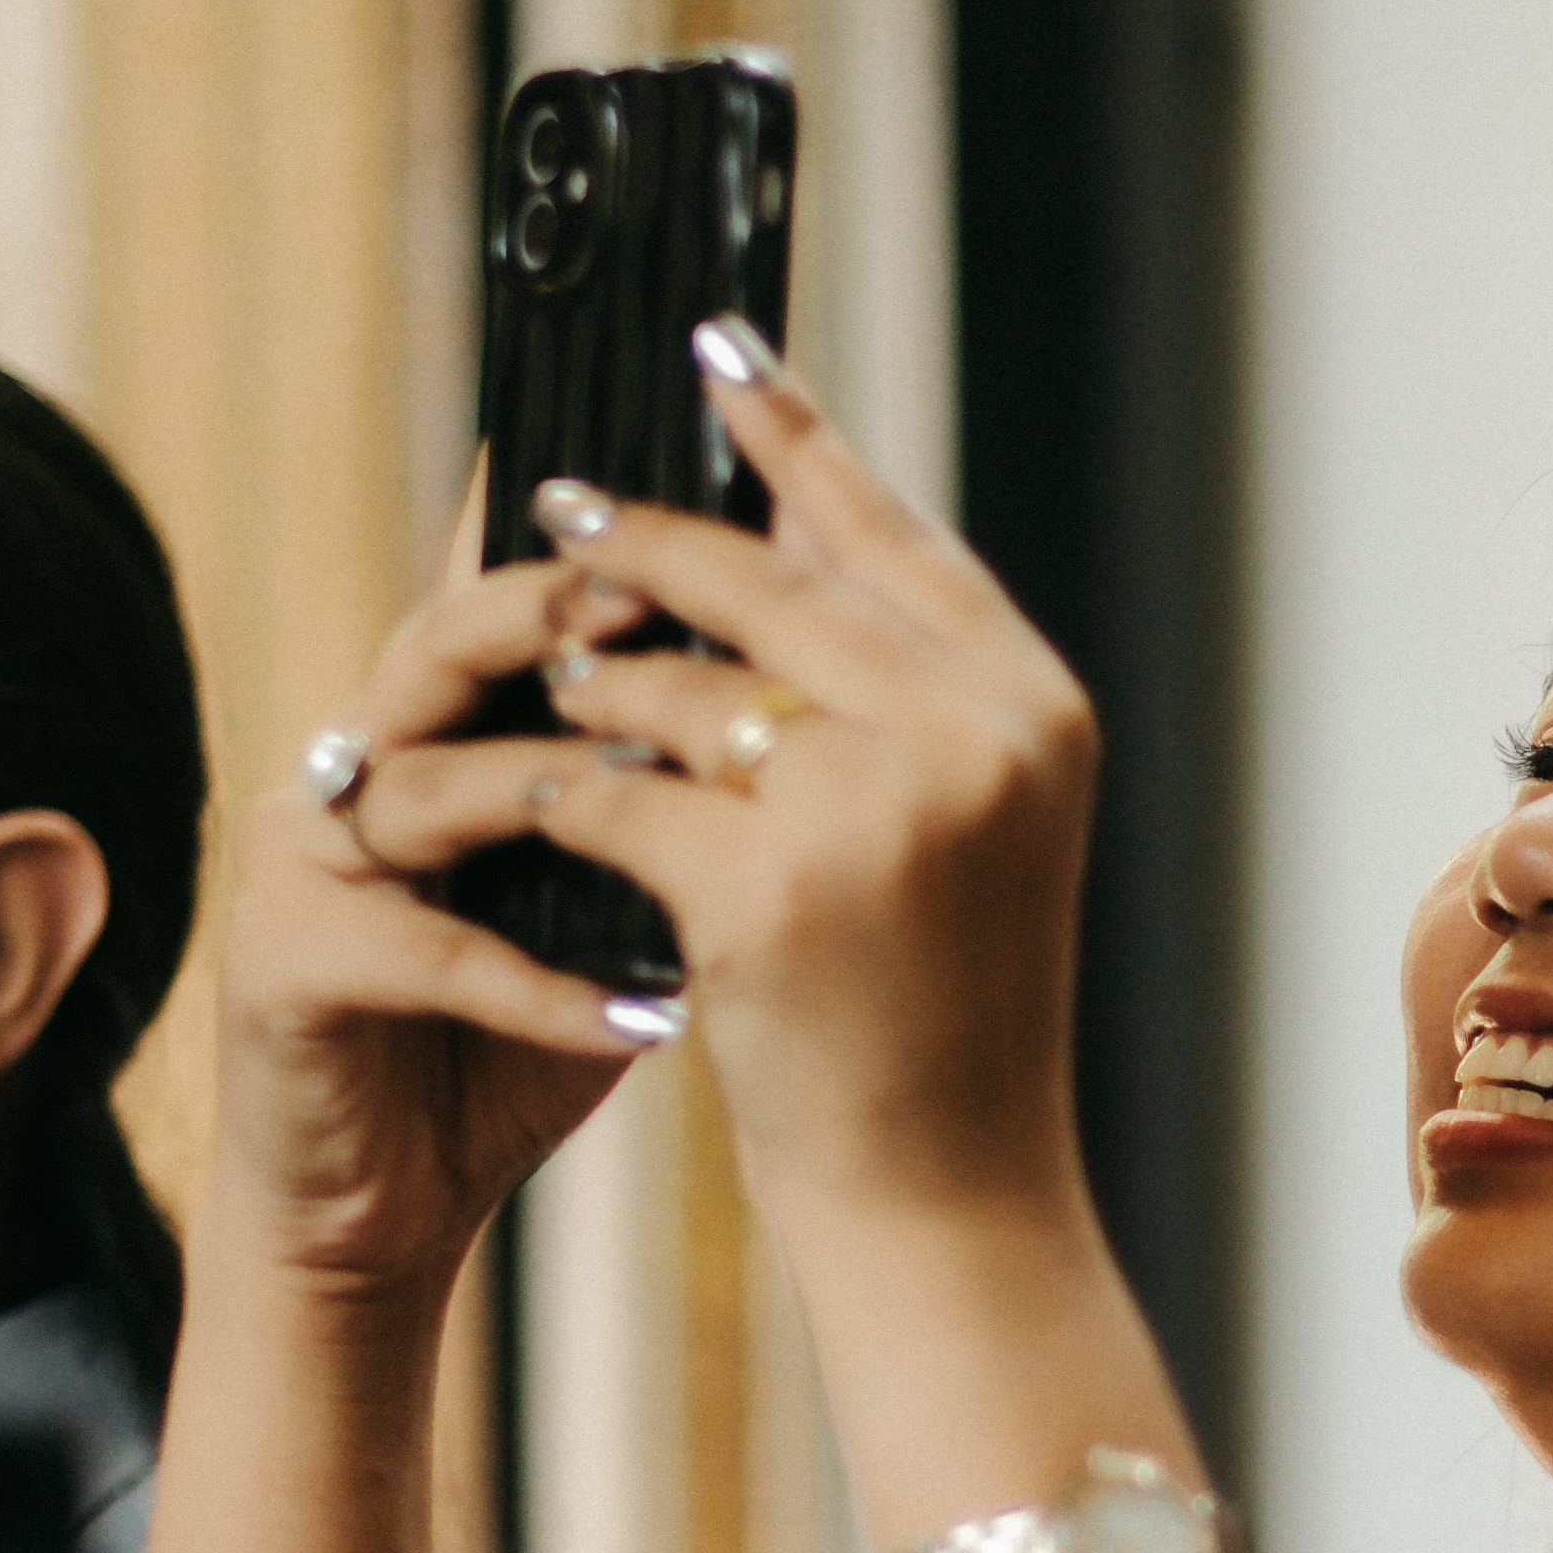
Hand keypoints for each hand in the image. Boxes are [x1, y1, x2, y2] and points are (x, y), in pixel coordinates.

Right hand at [204, 542, 654, 1316]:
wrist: (374, 1212)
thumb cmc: (500, 1054)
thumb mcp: (600, 917)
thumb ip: (659, 824)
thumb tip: (798, 738)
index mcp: (423, 737)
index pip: (492, 603)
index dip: (571, 548)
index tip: (687, 502)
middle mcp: (346, 768)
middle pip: (439, 648)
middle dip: (547, 617)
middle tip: (652, 603)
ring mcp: (299, 859)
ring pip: (425, 786)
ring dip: (555, 798)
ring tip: (674, 804)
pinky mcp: (279, 963)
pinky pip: (428, 955)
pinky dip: (540, 988)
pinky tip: (644, 1018)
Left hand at [488, 328, 1105, 1238]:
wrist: (951, 1200)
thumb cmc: (947, 1025)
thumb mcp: (965, 832)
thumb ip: (905, 691)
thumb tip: (777, 530)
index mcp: (1032, 708)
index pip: (892, 533)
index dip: (793, 436)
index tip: (712, 352)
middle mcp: (971, 735)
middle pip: (767, 583)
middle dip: (645, 544)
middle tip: (556, 510)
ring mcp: (874, 806)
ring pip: (679, 681)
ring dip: (591, 677)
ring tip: (546, 679)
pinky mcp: (767, 885)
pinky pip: (615, 788)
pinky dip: (555, 791)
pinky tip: (519, 797)